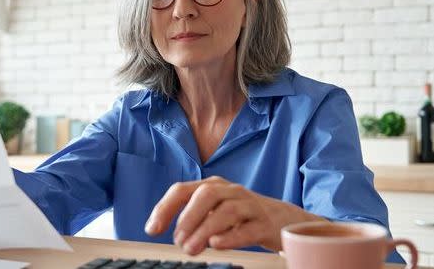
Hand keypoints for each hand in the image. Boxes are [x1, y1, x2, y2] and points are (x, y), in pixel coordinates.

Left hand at [144, 176, 324, 254]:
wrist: (282, 219)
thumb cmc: (241, 216)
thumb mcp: (214, 211)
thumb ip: (194, 218)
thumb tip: (173, 234)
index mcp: (213, 186)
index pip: (183, 190)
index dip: (165, 208)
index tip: (152, 229)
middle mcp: (230, 191)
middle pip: (206, 194)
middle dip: (188, 217)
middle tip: (177, 241)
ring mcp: (250, 205)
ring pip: (227, 211)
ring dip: (205, 229)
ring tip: (192, 248)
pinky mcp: (265, 223)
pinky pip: (248, 228)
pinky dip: (231, 236)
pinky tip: (216, 244)